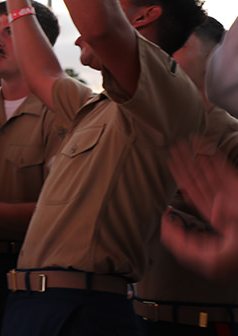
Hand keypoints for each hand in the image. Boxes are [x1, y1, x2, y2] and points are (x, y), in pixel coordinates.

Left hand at [160, 143, 237, 281]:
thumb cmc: (236, 259)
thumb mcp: (208, 260)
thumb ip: (185, 244)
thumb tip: (171, 221)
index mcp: (216, 224)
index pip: (196, 200)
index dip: (183, 186)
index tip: (172, 170)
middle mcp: (222, 207)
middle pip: (200, 182)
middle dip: (186, 166)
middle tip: (173, 150)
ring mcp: (230, 197)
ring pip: (209, 172)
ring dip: (195, 157)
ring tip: (182, 143)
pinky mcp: (237, 188)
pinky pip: (223, 168)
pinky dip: (211, 154)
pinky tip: (201, 144)